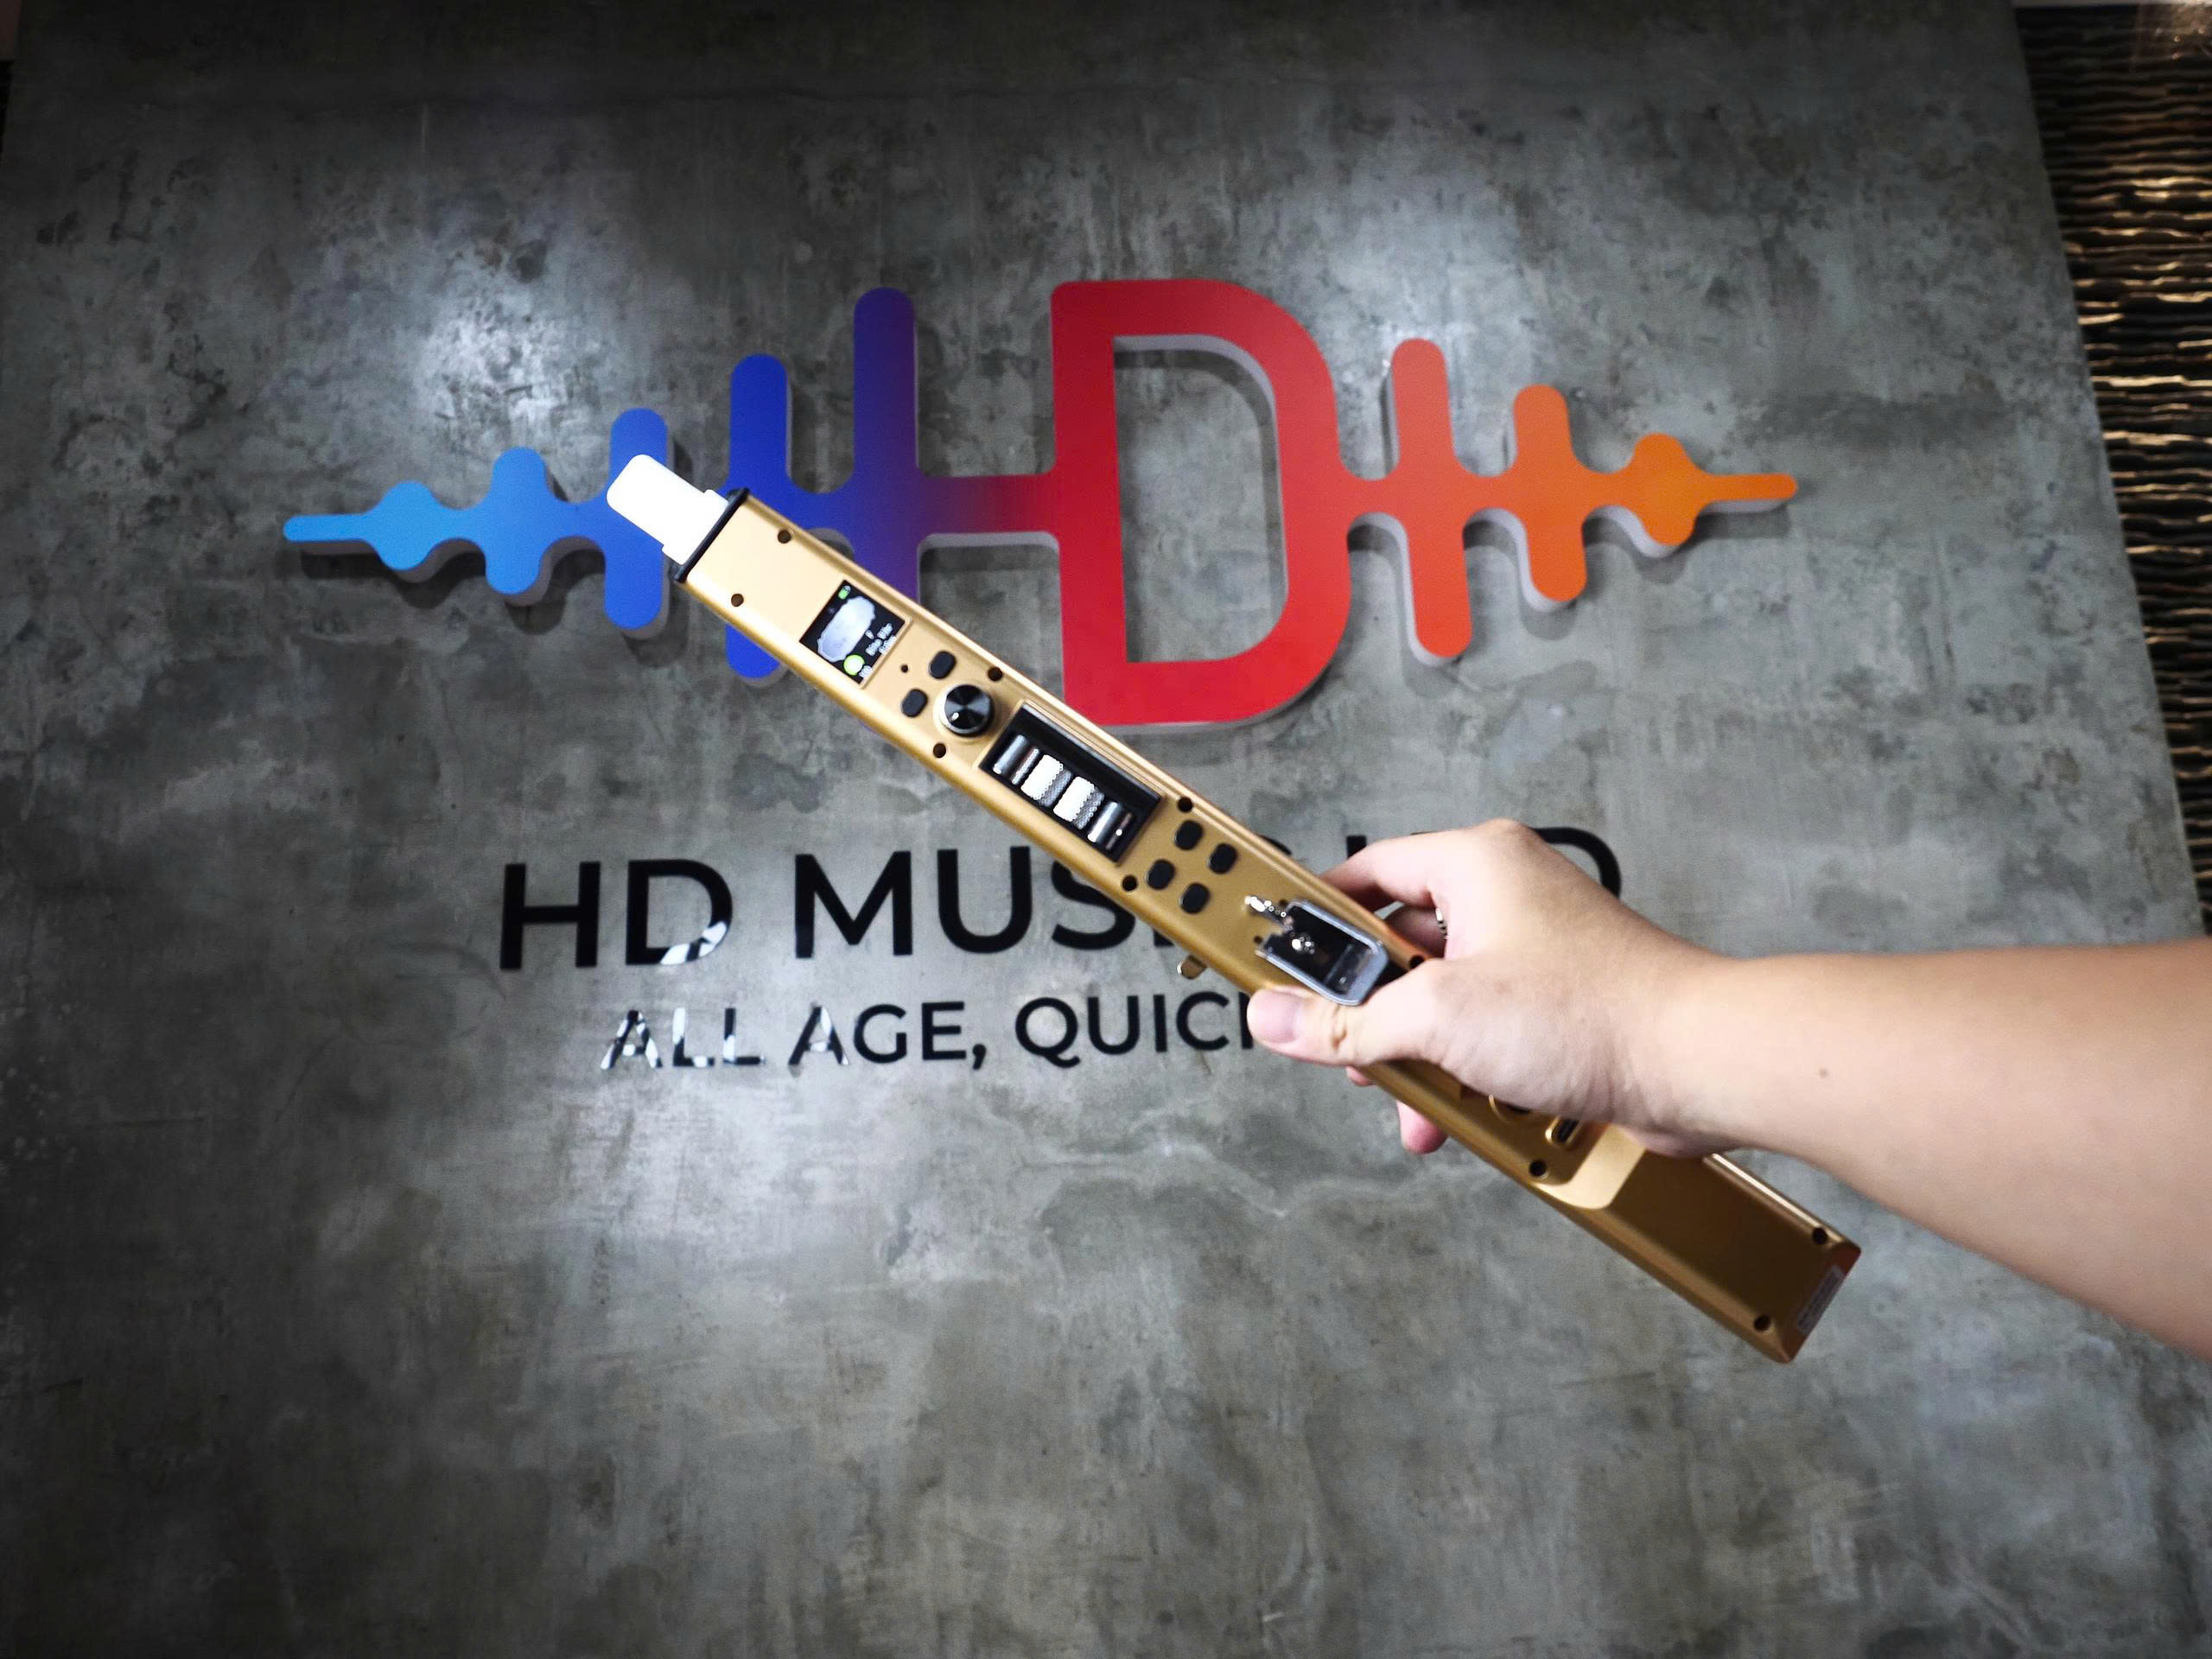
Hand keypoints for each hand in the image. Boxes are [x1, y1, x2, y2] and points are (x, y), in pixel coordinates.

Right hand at [1243, 821, 1724, 1156]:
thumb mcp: (1435, 1018)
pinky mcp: (1562, 1003)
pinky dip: (1465, 1071)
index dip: (1315, 917)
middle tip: (1342, 1047)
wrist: (1698, 1063)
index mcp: (1475, 863)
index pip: (1366, 871)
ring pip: (1442, 999)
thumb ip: (1346, 1022)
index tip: (1278, 956)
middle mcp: (1506, 896)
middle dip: (1370, 1011)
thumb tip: (1277, 1018)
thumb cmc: (1590, 1011)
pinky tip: (1459, 1115)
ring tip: (1407, 1099)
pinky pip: (1486, 1031)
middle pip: (1399, 945)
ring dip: (1417, 1055)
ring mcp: (1537, 950)